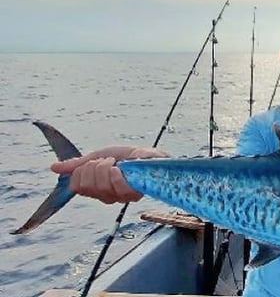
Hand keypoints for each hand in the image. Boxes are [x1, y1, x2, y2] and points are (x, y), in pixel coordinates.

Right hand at [51, 146, 168, 203]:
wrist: (153, 156)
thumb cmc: (129, 157)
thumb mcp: (99, 157)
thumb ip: (78, 164)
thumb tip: (54, 168)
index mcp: (98, 189)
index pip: (77, 186)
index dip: (80, 172)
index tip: (91, 162)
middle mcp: (109, 196)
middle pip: (86, 185)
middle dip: (93, 167)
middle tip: (106, 161)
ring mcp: (121, 196)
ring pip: (100, 184)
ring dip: (106, 168)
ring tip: (116, 163)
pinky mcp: (134, 193)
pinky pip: (117, 186)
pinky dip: (116, 174)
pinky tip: (120, 168)